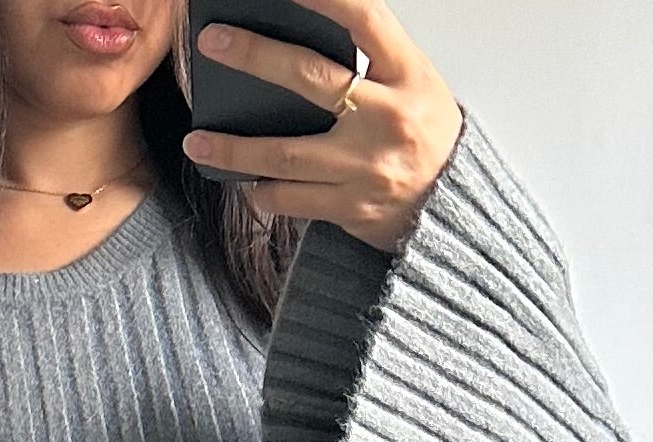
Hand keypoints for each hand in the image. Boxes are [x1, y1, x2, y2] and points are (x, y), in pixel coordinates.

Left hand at [181, 2, 463, 253]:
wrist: (454, 208)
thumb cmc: (428, 136)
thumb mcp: (414, 83)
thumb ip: (371, 59)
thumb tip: (303, 33)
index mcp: (407, 76)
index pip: (364, 20)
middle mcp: (387, 119)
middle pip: (311, 80)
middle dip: (256, 57)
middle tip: (213, 43)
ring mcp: (367, 169)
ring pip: (287, 155)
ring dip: (236, 149)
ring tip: (199, 140)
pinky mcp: (352, 209)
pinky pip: (294, 200)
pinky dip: (264, 191)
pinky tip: (245, 182)